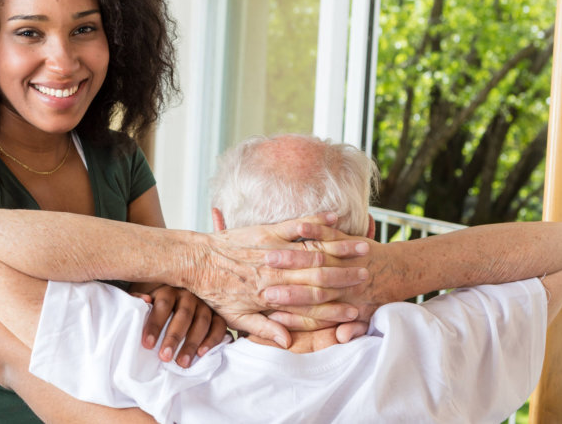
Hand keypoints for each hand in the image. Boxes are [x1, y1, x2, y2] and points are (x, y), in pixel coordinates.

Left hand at [129, 284, 230, 368]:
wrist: (174, 298)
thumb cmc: (155, 304)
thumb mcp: (145, 300)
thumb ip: (138, 301)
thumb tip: (143, 301)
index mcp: (168, 290)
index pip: (162, 306)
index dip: (155, 325)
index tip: (147, 344)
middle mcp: (189, 295)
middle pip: (183, 315)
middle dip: (174, 338)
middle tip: (165, 357)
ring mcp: (205, 304)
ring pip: (202, 322)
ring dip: (192, 343)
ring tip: (182, 362)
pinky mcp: (218, 315)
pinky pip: (219, 327)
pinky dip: (212, 340)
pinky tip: (202, 354)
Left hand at [186, 214, 371, 346]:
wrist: (193, 261)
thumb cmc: (214, 291)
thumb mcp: (236, 318)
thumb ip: (263, 328)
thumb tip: (287, 343)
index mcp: (270, 297)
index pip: (310, 305)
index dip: (335, 310)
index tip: (356, 313)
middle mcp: (275, 274)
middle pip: (318, 277)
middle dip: (346, 278)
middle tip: (368, 278)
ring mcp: (272, 250)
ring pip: (313, 251)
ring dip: (341, 250)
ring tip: (364, 250)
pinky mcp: (266, 231)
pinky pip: (296, 225)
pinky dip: (318, 221)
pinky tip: (338, 218)